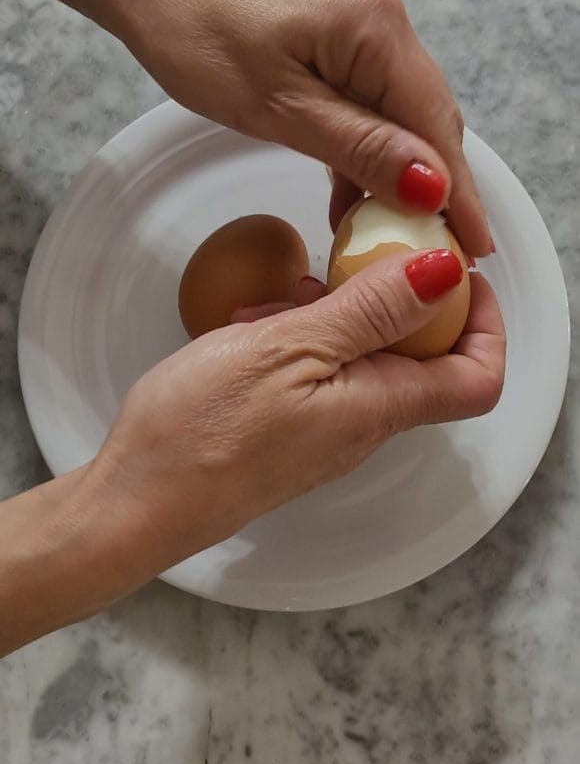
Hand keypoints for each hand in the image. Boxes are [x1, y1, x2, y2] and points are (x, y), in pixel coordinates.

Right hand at [98, 252, 504, 564]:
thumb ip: (372, 311)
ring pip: (364, 359)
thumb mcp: (290, 347)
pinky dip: (304, 336)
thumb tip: (445, 274)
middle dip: (397, 299)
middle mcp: (363, 426)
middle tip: (350, 261)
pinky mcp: (291, 430)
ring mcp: (326, 432)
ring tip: (284, 294)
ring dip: (339, 313)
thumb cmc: (201, 431)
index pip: (477, 377)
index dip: (487, 323)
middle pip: (422, 358)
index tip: (459, 272)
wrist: (136, 502)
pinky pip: (323, 374)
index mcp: (379, 406)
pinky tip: (257, 322)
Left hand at [123, 0, 491, 256]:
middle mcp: (384, 24)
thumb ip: (362, 148)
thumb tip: (433, 185)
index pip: (436, 123)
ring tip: (400, 238)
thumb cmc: (203, 43)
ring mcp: (365, 34)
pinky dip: (368, 156)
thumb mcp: (282, 110)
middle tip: (444, 252)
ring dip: (400, 177)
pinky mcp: (341, 48)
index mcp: (376, 29)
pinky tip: (355, 201)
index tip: (476, 246)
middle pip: (428, 120)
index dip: (459, 190)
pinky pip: (371, 110)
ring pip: (401, 120)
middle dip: (438, 188)